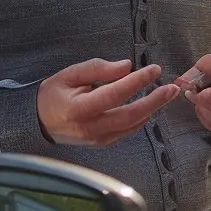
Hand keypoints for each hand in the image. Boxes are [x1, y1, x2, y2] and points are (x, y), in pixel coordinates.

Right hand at [38, 59, 178, 146]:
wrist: (38, 121)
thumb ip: (98, 69)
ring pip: (132, 125)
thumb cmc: (53, 94)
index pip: (115, 94)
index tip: (155, 69)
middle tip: (172, 88)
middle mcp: (90, 128)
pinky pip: (127, 130)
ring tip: (167, 94)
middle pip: (130, 115)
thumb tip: (127, 67)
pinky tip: (150, 106)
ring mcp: (97, 139)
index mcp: (79, 108)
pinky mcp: (102, 143)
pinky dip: (141, 118)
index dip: (137, 81)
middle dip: (154, 101)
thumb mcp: (70, 74)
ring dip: (152, 109)